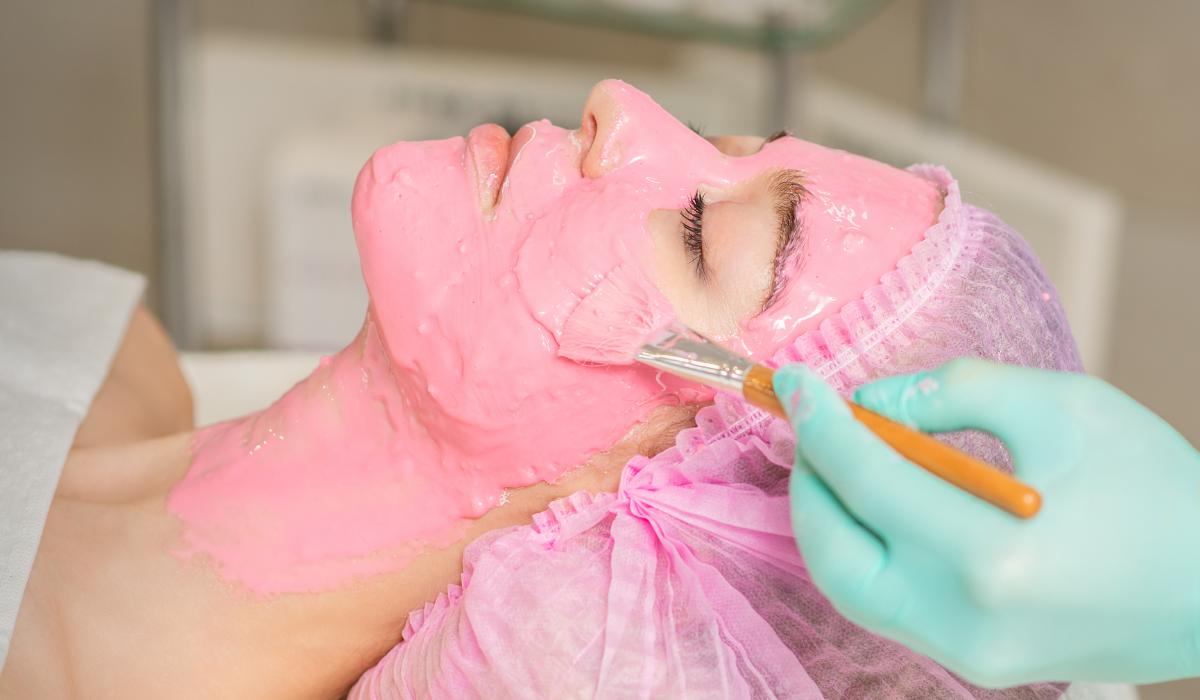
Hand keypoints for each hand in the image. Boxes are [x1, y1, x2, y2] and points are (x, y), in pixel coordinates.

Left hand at [774, 358, 1199, 685]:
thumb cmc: (1155, 489)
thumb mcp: (1063, 406)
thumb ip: (952, 392)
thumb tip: (872, 401)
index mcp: (991, 554)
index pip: (866, 482)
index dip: (820, 424)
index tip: (796, 383)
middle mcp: (963, 618)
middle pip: (833, 550)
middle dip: (809, 479)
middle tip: (816, 424)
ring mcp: (965, 653)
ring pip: (848, 587)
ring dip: (827, 519)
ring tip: (842, 460)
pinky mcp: (973, 663)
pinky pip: (885, 605)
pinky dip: (863, 552)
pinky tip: (876, 506)